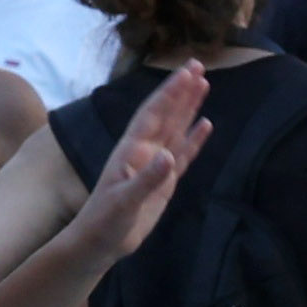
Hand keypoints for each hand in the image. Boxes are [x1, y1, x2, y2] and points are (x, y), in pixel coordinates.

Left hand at [66, 62, 219, 271]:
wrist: (100, 241)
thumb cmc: (106, 221)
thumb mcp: (124, 202)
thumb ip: (147, 179)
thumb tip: (170, 156)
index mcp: (131, 150)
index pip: (154, 115)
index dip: (170, 94)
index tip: (187, 73)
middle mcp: (143, 151)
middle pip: (165, 114)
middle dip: (180, 90)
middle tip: (197, 65)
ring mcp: (155, 164)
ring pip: (175, 128)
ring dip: (188, 107)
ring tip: (203, 84)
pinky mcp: (164, 180)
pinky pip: (184, 154)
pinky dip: (195, 139)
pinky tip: (206, 124)